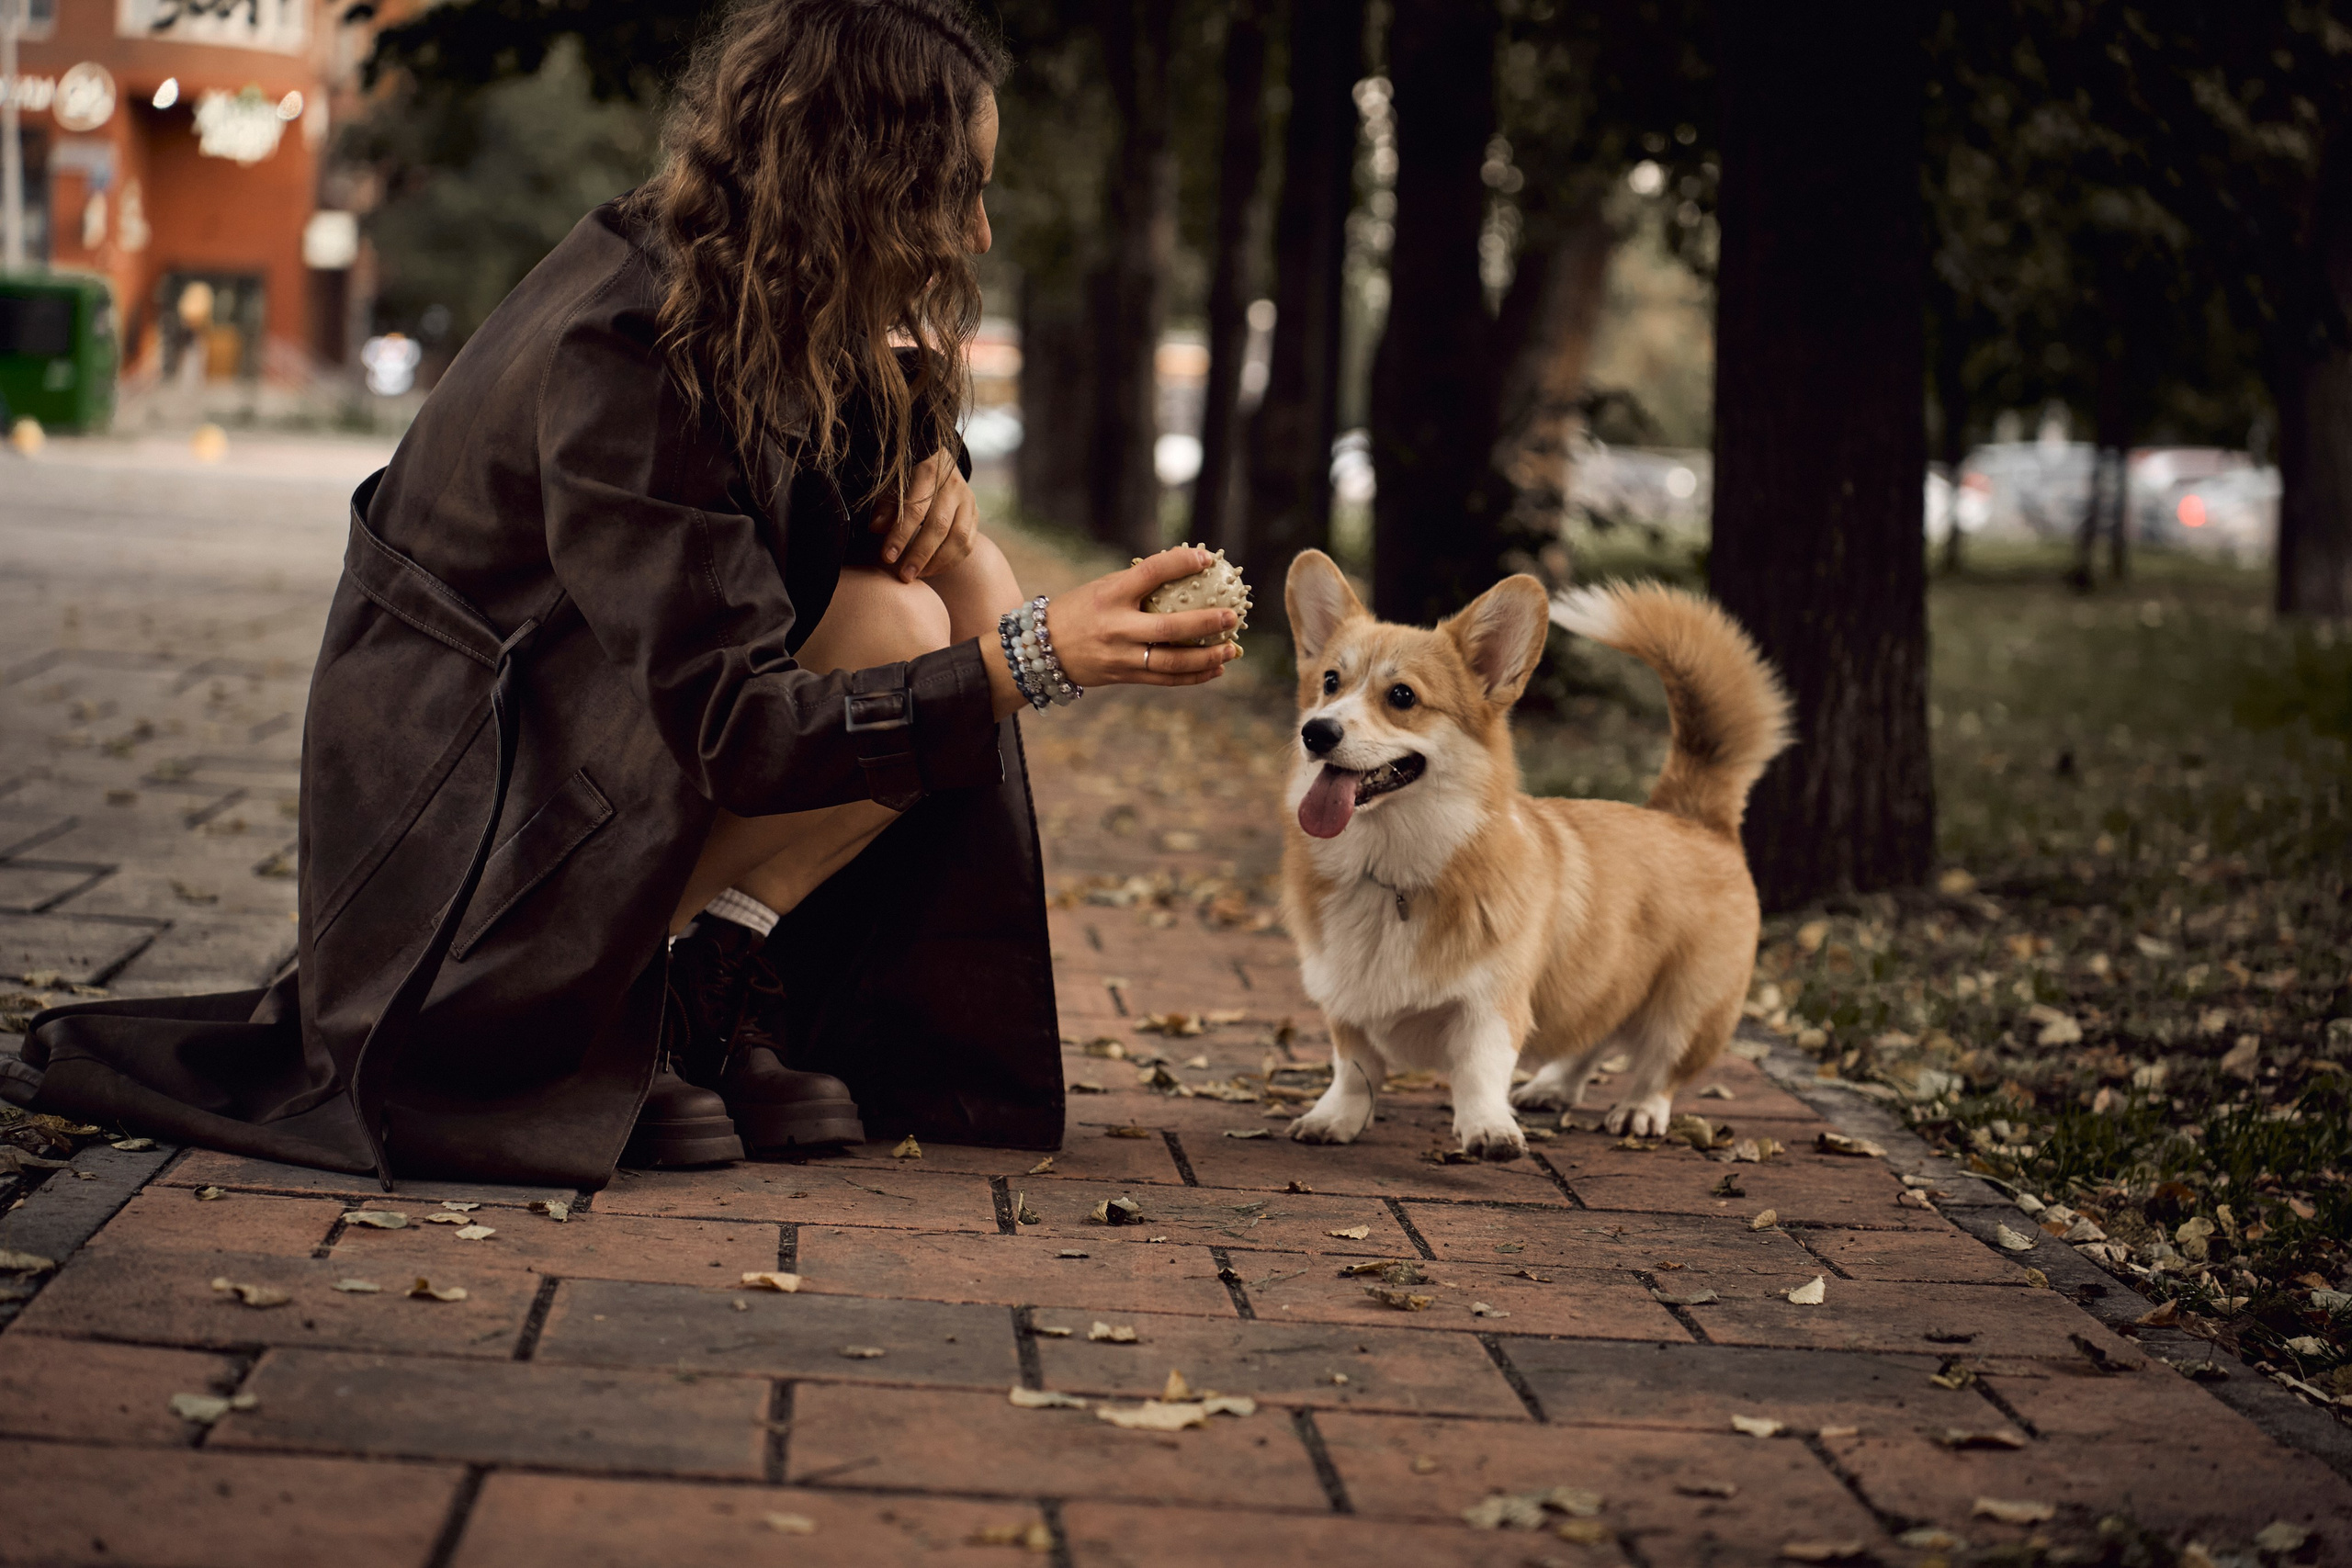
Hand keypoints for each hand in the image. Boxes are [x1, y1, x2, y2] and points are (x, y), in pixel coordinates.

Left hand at [872, 448, 976, 581]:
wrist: (940, 463)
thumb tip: (876, 528)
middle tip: (904, 576)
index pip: (915, 510)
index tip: (888, 557)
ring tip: (919, 575)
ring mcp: (968, 500)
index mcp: (928, 473)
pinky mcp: (975, 514)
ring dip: (937, 562)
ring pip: (958, 538)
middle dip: (920, 555)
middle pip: (938, 526)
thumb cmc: (910, 478)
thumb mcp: (894, 485)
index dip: (900, 536)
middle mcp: (952, 486)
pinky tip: (933, 569)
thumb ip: (886, 506)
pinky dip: (951, 561)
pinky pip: (968, 544)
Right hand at [1044, 546, 1241, 688]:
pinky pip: (1165, 679)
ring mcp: (1120, 656)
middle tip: (1232, 616)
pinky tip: (1215, 669)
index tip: (1206, 559)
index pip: (1150, 573)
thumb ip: (1138, 582)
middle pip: (1169, 629)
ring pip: (1171, 662)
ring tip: (1232, 649)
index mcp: (1110, 595)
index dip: (1180, 563)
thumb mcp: (1103, 588)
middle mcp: (1116, 627)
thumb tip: (1184, 568)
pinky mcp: (1123, 676)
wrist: (1040, 649)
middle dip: (1205, 624)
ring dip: (1207, 657)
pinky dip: (1193, 676)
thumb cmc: (1079, 610)